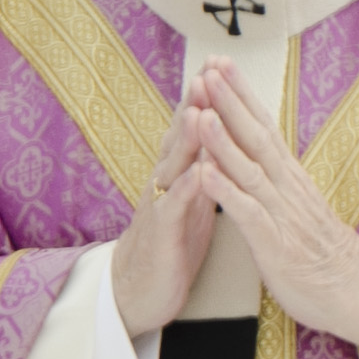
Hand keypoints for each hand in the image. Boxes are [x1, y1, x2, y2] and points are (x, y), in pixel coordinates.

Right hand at [106, 93, 220, 336]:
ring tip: (198, 110)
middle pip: (180, 138)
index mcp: (180, 174)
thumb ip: (202, 167)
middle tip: (207, 72)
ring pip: (173, 166)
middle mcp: (166, 183)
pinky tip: (198, 173)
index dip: (206, 99)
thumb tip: (220, 135)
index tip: (221, 67)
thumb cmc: (172, 244)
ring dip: (186, 139)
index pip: (193, 131)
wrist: (138, 292)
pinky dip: (186, 190)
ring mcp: (161, 206)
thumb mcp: (192, 199)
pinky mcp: (162, 236)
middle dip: (194, 104)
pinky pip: (173, 209)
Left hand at [178, 63, 358, 347]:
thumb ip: (278, 181)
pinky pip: (248, 213)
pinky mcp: (276, 244)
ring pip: (250, 170)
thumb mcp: (299, 208)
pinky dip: (226, 192)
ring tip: (202, 111)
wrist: (356, 293)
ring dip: (224, 140)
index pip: (264, 128)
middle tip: (211, 68)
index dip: (242, 96)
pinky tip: (205, 173)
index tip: (222, 65)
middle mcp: (288, 188)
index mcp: (291, 179)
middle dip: (231, 102)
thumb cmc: (322, 255)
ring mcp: (282, 214)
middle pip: (257, 137)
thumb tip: (259, 154)